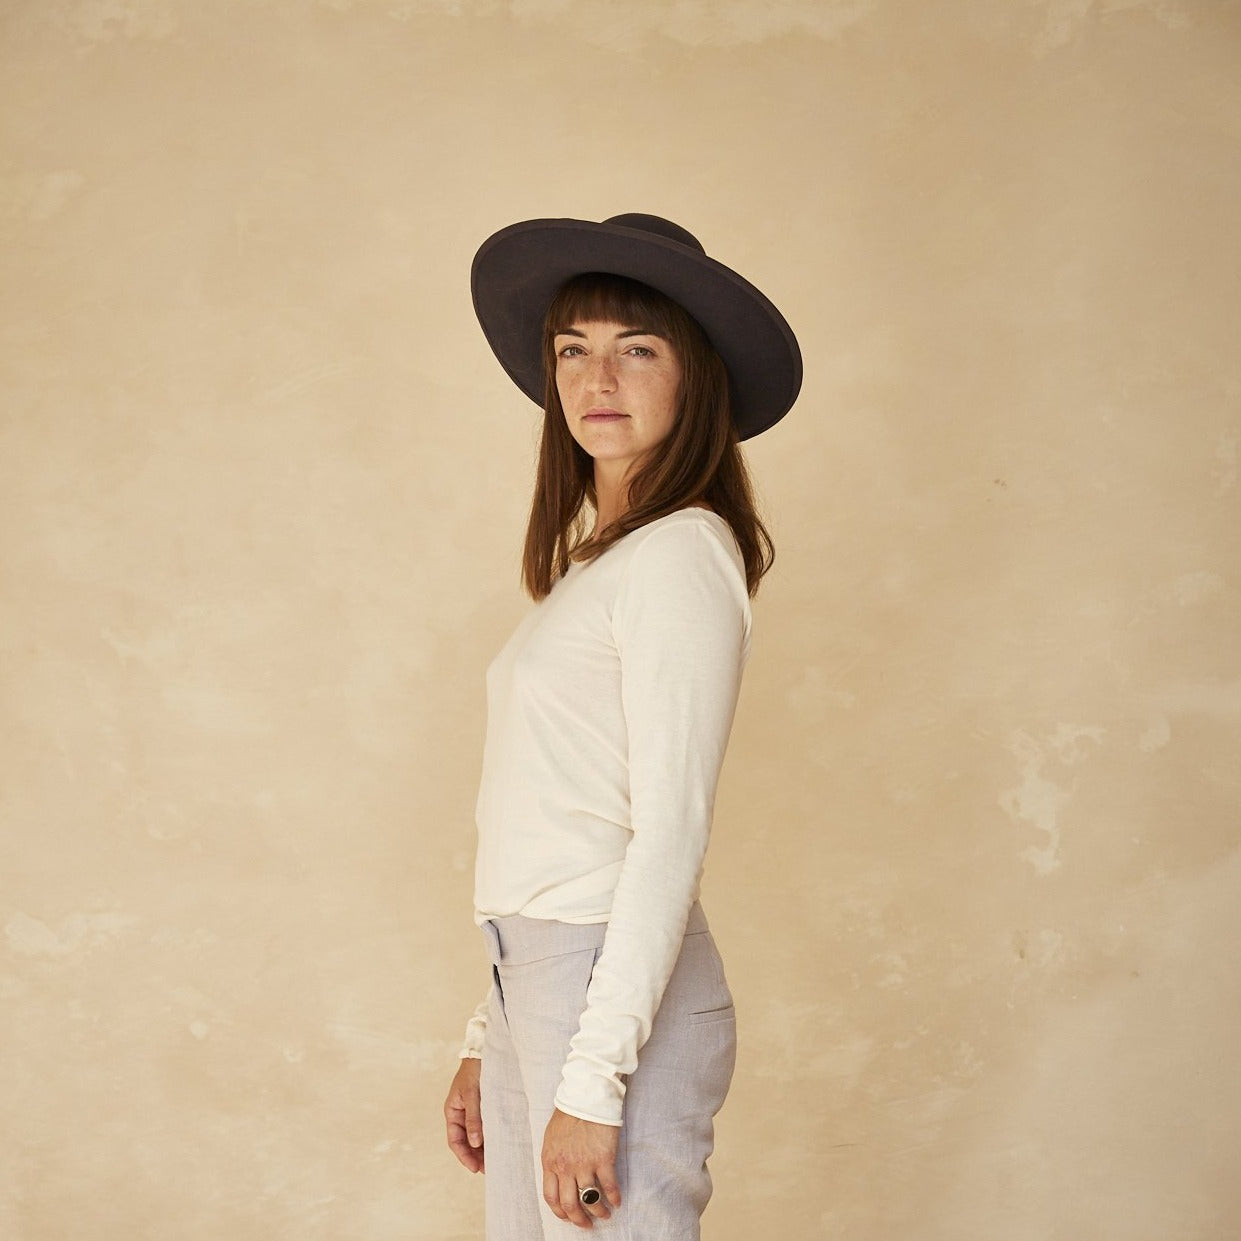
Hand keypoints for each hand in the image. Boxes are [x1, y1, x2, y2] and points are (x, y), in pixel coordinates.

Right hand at [444, 1057, 484, 1172]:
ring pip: (476, 1136)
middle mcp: (461, 1114)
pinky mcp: (484, 1108)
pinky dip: (490, 1137)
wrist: (484, 1051)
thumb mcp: (472, 1094)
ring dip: (483, 1149)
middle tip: (489, 1170)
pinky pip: (485, 1127)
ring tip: (495, 1161)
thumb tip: (474, 1143)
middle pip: (466, 1142)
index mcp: (452, 1111)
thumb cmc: (475, 1070)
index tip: (475, 1168)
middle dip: (475, 1156)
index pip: (455, 1140)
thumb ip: (473, 1118)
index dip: (464, 1156)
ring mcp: (472, 1111)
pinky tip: (499, 1144)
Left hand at [541, 1107, 621, 1228]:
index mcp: (551, 1162)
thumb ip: (554, 1159)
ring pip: (590, 1198)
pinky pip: (609, 1186)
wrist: (586, 1095)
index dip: (560, 1212)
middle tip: (586, 1224)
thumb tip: (559, 1177)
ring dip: (598, 1211)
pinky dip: (614, 1197)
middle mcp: (566, 1167)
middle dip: (578, 1219)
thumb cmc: (569, 1113)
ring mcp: (585, 1164)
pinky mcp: (603, 1158)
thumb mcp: (552, 1138)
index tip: (568, 1217)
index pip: (552, 1197)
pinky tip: (617, 1201)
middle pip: (570, 1204)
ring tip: (604, 1214)